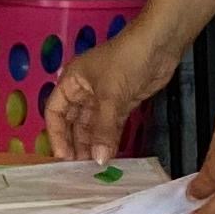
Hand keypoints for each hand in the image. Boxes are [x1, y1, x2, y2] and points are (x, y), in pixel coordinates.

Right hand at [42, 37, 157, 162]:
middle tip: (78, 169)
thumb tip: (98, 159)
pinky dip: (109, 139)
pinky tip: (109, 156)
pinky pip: (110, 126)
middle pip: (73, 122)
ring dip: (92, 144)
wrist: (160, 44)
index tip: (63, 157)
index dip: (56, 135)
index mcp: (71, 81)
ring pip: (92, 126)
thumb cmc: (126, 60)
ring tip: (93, 168)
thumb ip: (103, 129)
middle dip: (75, 143)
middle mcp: (84, 90)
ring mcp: (103, 97)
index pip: (55, 112)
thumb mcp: (110, 95)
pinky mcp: (121, 103)